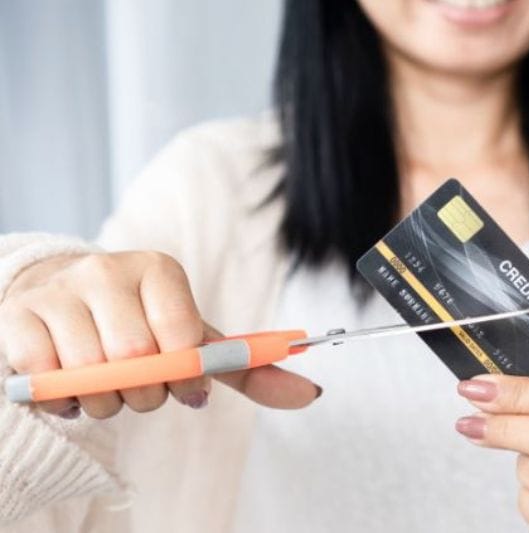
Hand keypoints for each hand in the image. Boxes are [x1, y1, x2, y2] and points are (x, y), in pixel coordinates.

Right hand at [0, 252, 320, 418]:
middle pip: (137, 362)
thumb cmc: (137, 321)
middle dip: (143, 394)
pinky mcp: (17, 316)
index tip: (180, 380)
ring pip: (90, 377)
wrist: (56, 292)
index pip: (183, 338)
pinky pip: (43, 380)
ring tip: (103, 385)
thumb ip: (245, 366)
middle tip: (139, 386)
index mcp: (159, 271)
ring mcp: (59, 292)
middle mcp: (107, 271)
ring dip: (102, 403)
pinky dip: (61, 401)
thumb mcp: (192, 337)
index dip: (183, 374)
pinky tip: (67, 385)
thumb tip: (312, 395)